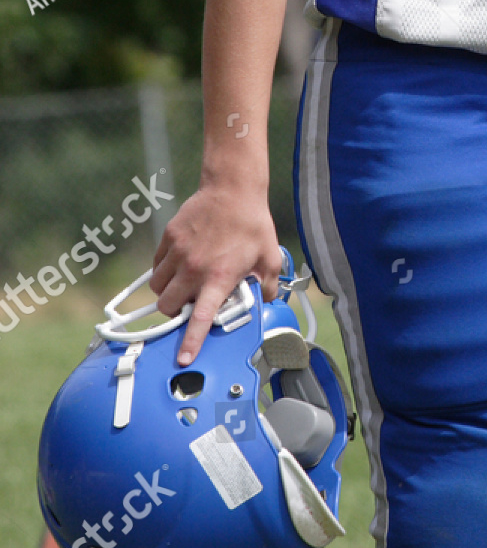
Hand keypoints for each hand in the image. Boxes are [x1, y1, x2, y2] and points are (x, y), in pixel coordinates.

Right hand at [150, 182, 282, 365]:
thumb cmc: (253, 224)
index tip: (183, 358)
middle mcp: (194, 268)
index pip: (201, 317)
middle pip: (167, 306)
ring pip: (157, 287)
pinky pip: (156, 265)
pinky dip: (163, 271)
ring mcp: (178, 252)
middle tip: (187, 307)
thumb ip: (266, 286)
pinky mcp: (169, 238)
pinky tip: (179, 266)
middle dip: (174, 313)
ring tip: (182, 286)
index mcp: (219, 278)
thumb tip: (264, 301)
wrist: (233, 189)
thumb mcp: (269, 258)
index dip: (190, 341)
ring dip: (167, 293)